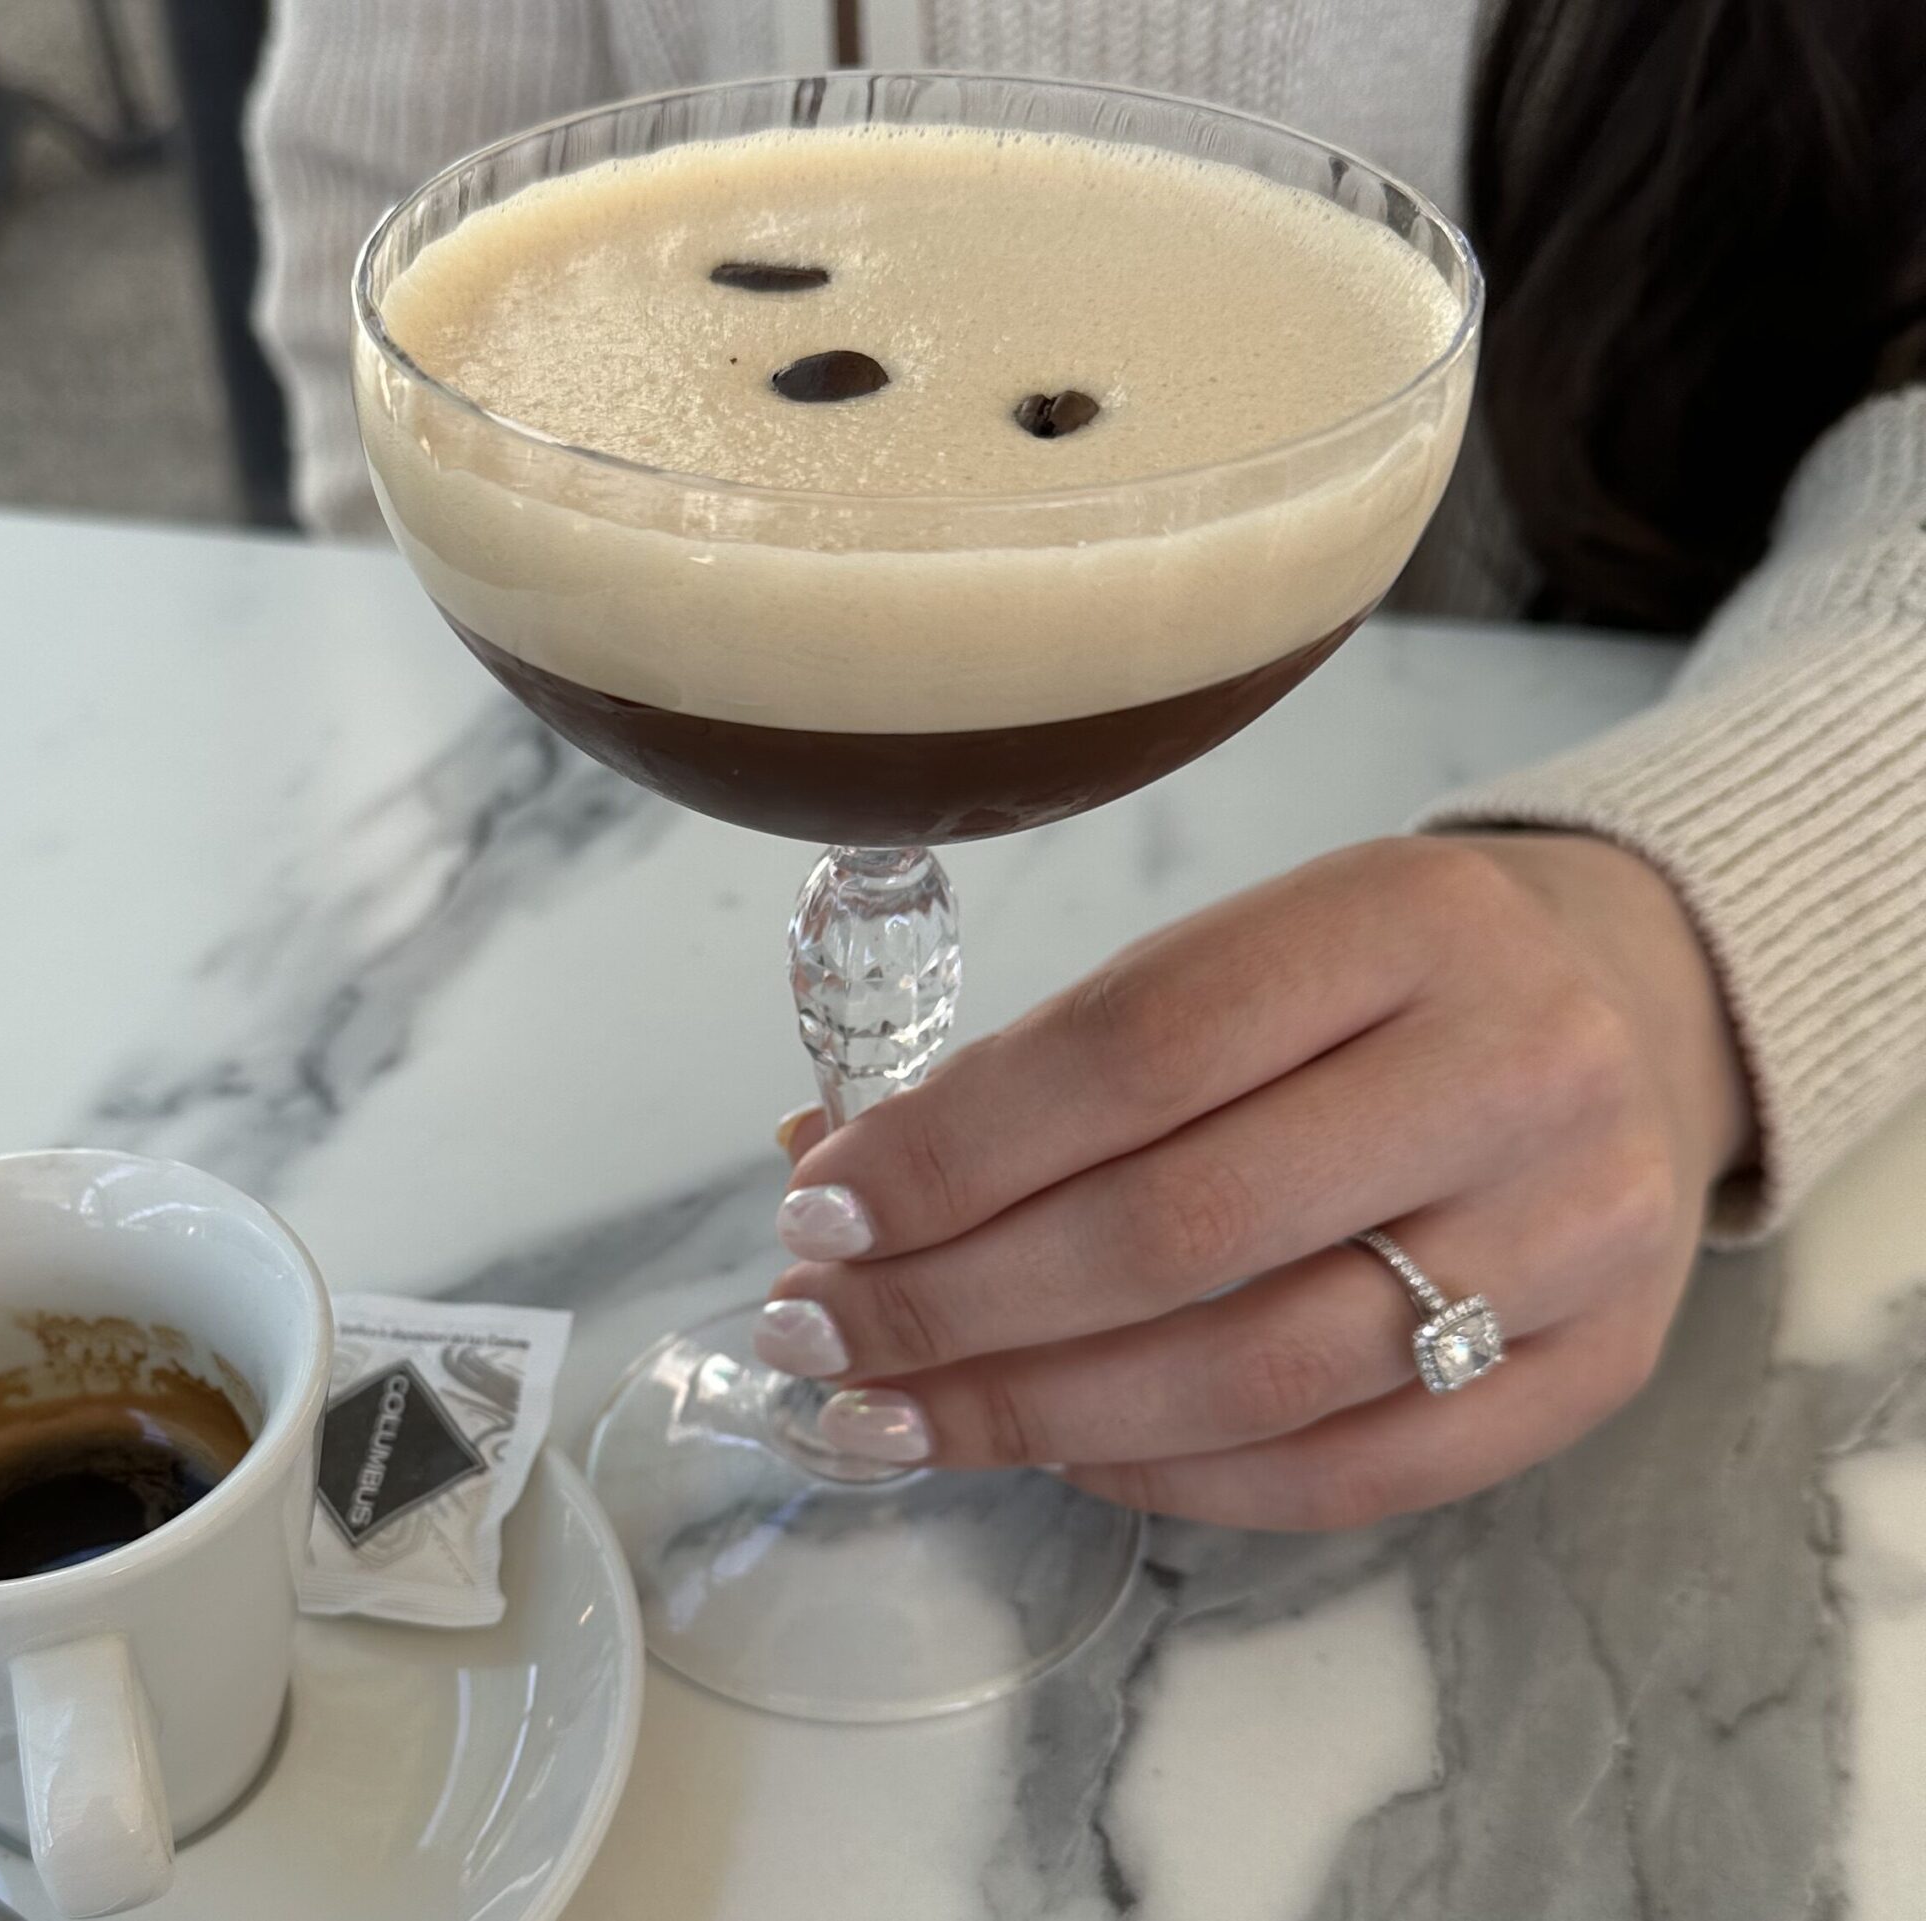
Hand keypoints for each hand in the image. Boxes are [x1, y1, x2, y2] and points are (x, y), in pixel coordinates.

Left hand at [760, 835, 1752, 1529]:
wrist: (1640, 1007)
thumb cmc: (1385, 981)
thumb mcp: (1240, 952)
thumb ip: (1052, 1061)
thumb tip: (833, 1172)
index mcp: (1404, 920)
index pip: (1136, 1052)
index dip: (953, 1150)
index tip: (817, 1211)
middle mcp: (1515, 1070)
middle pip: (1180, 1231)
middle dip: (956, 1302)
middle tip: (816, 1334)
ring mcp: (1575, 1233)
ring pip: (1255, 1374)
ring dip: (1034, 1412)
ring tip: (893, 1413)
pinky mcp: (1594, 1369)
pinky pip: (1346, 1473)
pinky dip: (1170, 1477)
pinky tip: (1055, 1453)